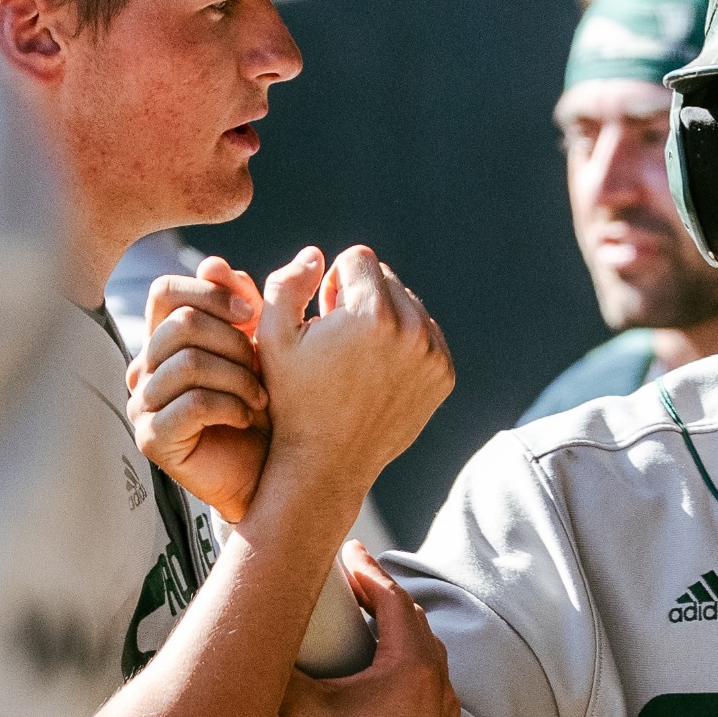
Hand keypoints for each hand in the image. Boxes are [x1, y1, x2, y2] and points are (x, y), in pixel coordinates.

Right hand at [127, 257, 267, 521]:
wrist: (276, 476)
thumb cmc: (270, 410)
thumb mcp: (263, 348)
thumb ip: (243, 305)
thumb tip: (219, 261)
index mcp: (167, 340)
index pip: (166, 291)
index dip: (211, 293)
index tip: (253, 313)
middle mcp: (146, 368)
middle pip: (180, 323)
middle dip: (235, 342)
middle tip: (265, 369)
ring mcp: (145, 403)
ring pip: (188, 361)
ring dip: (239, 377)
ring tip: (262, 397)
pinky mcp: (153, 437)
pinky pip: (193, 402)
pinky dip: (231, 405)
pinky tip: (248, 416)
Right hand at [254, 245, 453, 505]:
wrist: (327, 462)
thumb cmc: (292, 397)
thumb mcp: (273, 336)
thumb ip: (288, 283)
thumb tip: (317, 254)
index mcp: (372, 314)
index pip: (359, 258)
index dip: (333, 281)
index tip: (323, 311)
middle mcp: (412, 330)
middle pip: (387, 278)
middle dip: (361, 296)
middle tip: (337, 333)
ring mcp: (434, 354)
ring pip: (410, 305)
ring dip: (384, 317)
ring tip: (355, 352)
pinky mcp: (444, 375)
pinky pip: (426, 334)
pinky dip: (405, 342)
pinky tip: (376, 368)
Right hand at [280, 542, 458, 716]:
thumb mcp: (298, 703)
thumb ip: (276, 663)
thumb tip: (247, 634)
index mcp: (411, 666)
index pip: (393, 600)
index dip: (369, 571)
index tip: (350, 551)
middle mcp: (436, 686)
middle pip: (414, 623)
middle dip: (385, 596)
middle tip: (356, 579)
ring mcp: (440, 715)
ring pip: (427, 656)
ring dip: (401, 632)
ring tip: (371, 618)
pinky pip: (430, 688)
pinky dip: (411, 667)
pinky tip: (389, 673)